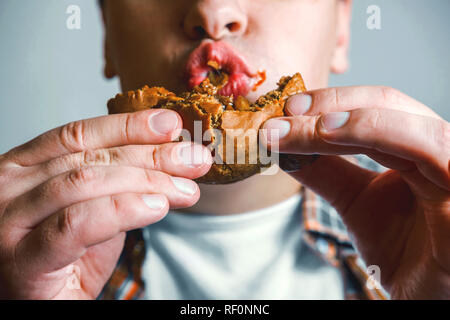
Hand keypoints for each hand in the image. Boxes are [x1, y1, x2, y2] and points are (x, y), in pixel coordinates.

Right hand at [0, 109, 211, 298]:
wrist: (41, 309)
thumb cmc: (63, 262)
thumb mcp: (94, 212)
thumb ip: (118, 185)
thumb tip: (170, 157)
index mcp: (22, 169)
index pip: (78, 135)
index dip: (128, 126)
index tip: (170, 124)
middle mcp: (9, 188)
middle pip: (89, 157)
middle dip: (150, 155)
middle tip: (193, 158)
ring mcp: (9, 222)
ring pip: (86, 183)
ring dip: (147, 182)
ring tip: (185, 188)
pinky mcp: (22, 260)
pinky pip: (78, 223)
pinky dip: (124, 210)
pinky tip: (157, 207)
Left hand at [262, 86, 449, 298]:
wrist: (427, 297)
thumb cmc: (404, 252)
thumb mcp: (356, 203)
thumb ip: (326, 170)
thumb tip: (285, 143)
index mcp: (417, 148)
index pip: (374, 109)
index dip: (327, 104)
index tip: (281, 112)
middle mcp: (441, 148)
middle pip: (386, 102)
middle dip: (327, 105)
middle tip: (279, 114)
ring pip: (401, 120)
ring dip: (339, 116)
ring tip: (293, 123)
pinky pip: (425, 147)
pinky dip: (374, 131)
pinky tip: (327, 132)